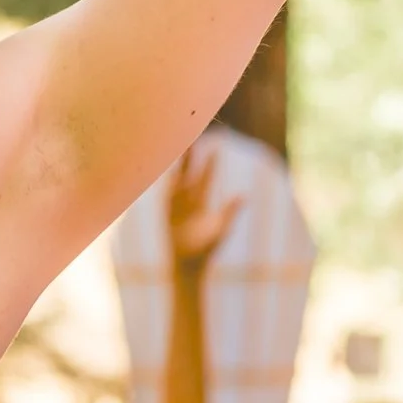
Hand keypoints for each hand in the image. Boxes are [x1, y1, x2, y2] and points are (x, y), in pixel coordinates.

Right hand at [167, 150, 242, 269]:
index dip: (211, 164)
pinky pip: (164, 194)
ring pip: (174, 180)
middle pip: (188, 174)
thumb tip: (243, 195)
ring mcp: (174, 207)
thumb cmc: (206, 250)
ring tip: (174, 147)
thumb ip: (230, 211)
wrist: (187, 266)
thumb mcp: (221, 228)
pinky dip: (164, 182)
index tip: (216, 148)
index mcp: (201, 204)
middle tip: (191, 137)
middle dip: (190, 157)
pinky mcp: (165, 213)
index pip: (206, 179)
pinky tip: (159, 170)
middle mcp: (187, 202)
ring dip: (175, 166)